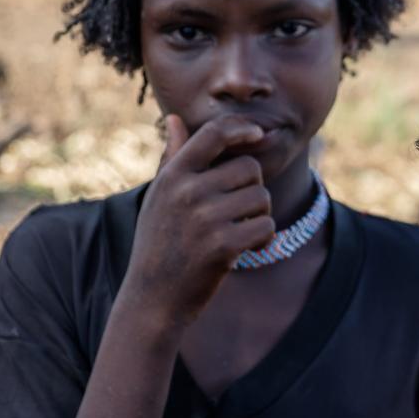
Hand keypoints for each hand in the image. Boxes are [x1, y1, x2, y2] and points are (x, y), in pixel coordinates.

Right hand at [121, 114, 274, 328]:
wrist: (153, 299)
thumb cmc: (159, 243)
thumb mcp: (159, 197)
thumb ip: (173, 158)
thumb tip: (175, 119)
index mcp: (173, 176)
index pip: (213, 134)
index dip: (241, 128)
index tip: (257, 133)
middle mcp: (187, 192)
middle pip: (249, 168)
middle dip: (253, 188)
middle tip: (237, 212)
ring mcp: (204, 218)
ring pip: (262, 198)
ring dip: (259, 216)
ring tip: (238, 231)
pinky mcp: (222, 245)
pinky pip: (266, 226)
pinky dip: (264, 239)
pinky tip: (246, 249)